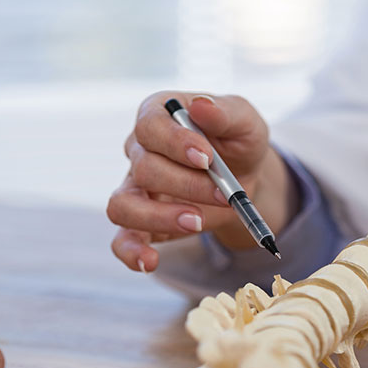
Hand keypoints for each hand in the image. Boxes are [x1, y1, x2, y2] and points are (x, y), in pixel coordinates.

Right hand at [108, 93, 297, 272]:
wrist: (244, 177)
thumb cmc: (238, 141)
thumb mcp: (244, 120)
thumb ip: (226, 112)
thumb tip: (203, 106)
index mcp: (158, 115)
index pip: (150, 124)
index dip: (175, 142)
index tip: (206, 158)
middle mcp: (139, 150)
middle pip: (144, 168)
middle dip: (188, 185)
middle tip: (225, 194)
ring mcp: (135, 188)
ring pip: (123, 205)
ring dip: (160, 216)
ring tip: (197, 221)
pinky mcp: (141, 222)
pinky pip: (122, 240)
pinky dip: (132, 252)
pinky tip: (151, 261)